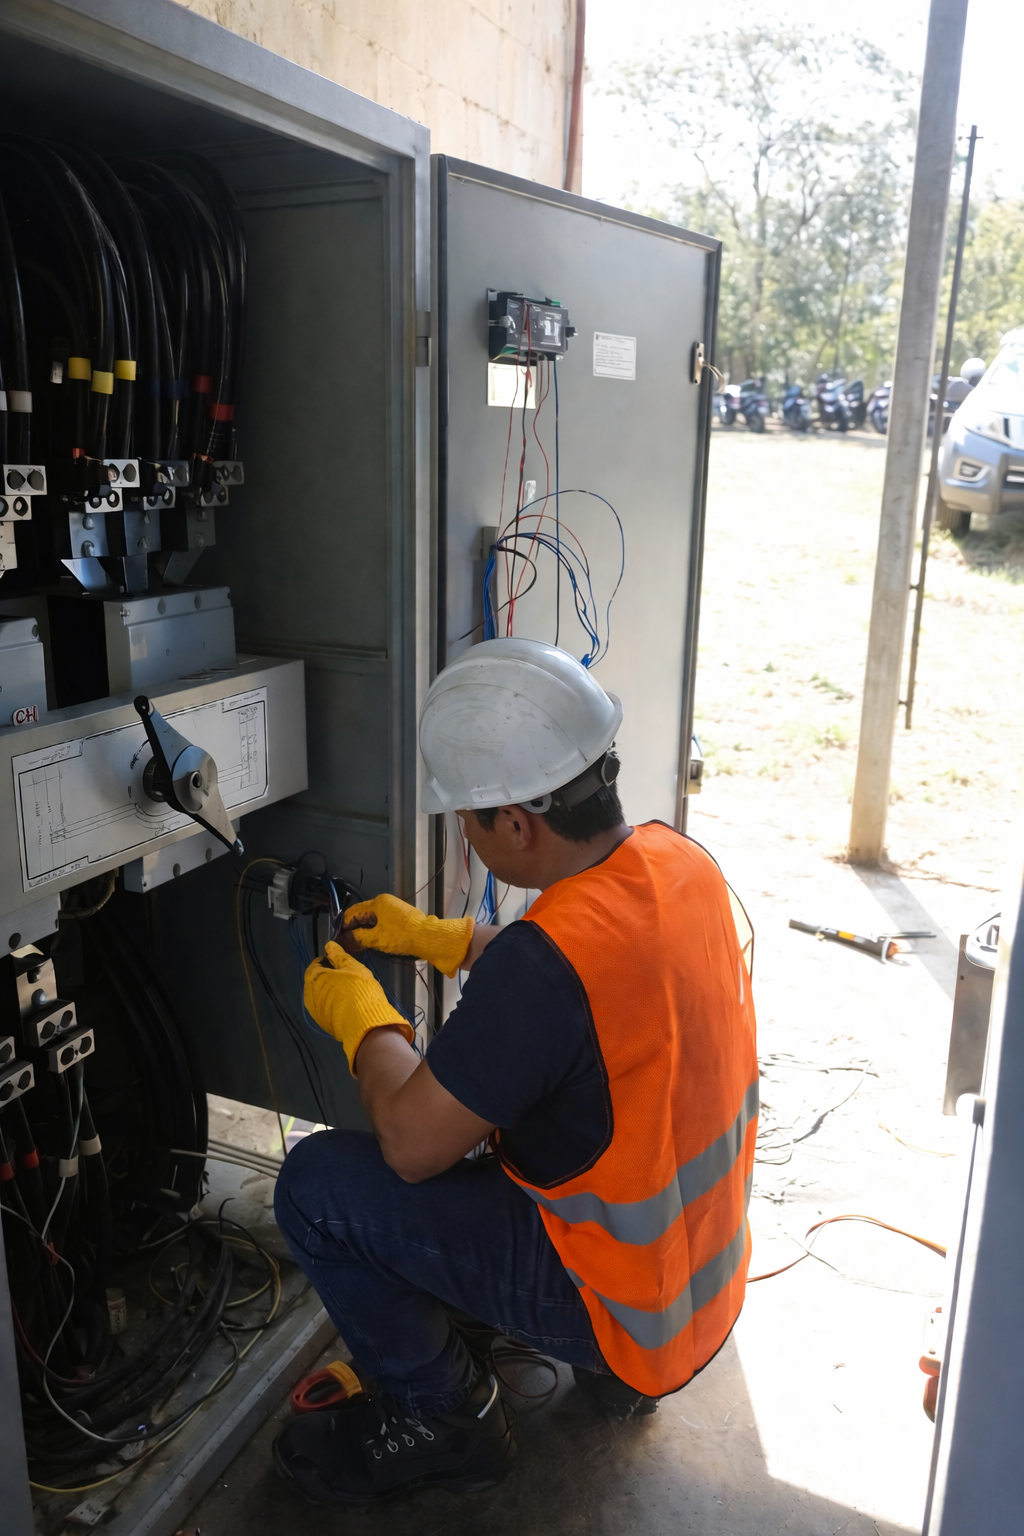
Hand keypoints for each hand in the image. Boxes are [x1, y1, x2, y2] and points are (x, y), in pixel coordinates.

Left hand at [303, 942, 413, 1075]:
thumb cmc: (358, 990)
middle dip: (328, 976)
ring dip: (331, 991)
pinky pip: (327, 1009)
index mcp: (313, 979)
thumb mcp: (352, 966)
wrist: (365, 1024)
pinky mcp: (324, 1024)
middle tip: (346, 976)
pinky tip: (348, 1004)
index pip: (315, 964)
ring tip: (348, 990)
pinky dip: (334, 1004)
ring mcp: (315, 1012)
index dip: (327, 960)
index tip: (340, 961)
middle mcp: (309, 995)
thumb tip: (329, 945)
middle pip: (316, 981)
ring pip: (321, 996)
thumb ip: (338, 954)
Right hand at [342, 893, 473, 977]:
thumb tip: (343, 940)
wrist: (428, 937)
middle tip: (344, 942)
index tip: (336, 936)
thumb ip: (358, 938)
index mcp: (377, 902)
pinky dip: (374, 931)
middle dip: (353, 928)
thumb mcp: (376, 938)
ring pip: (373, 919)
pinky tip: (370, 941)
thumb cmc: (401, 936)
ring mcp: (394, 909)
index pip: (354, 912)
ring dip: (363, 930)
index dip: (344, 924)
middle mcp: (385, 902)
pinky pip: (382, 922)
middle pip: (363, 914)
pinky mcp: (400, 918)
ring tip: (355, 944)